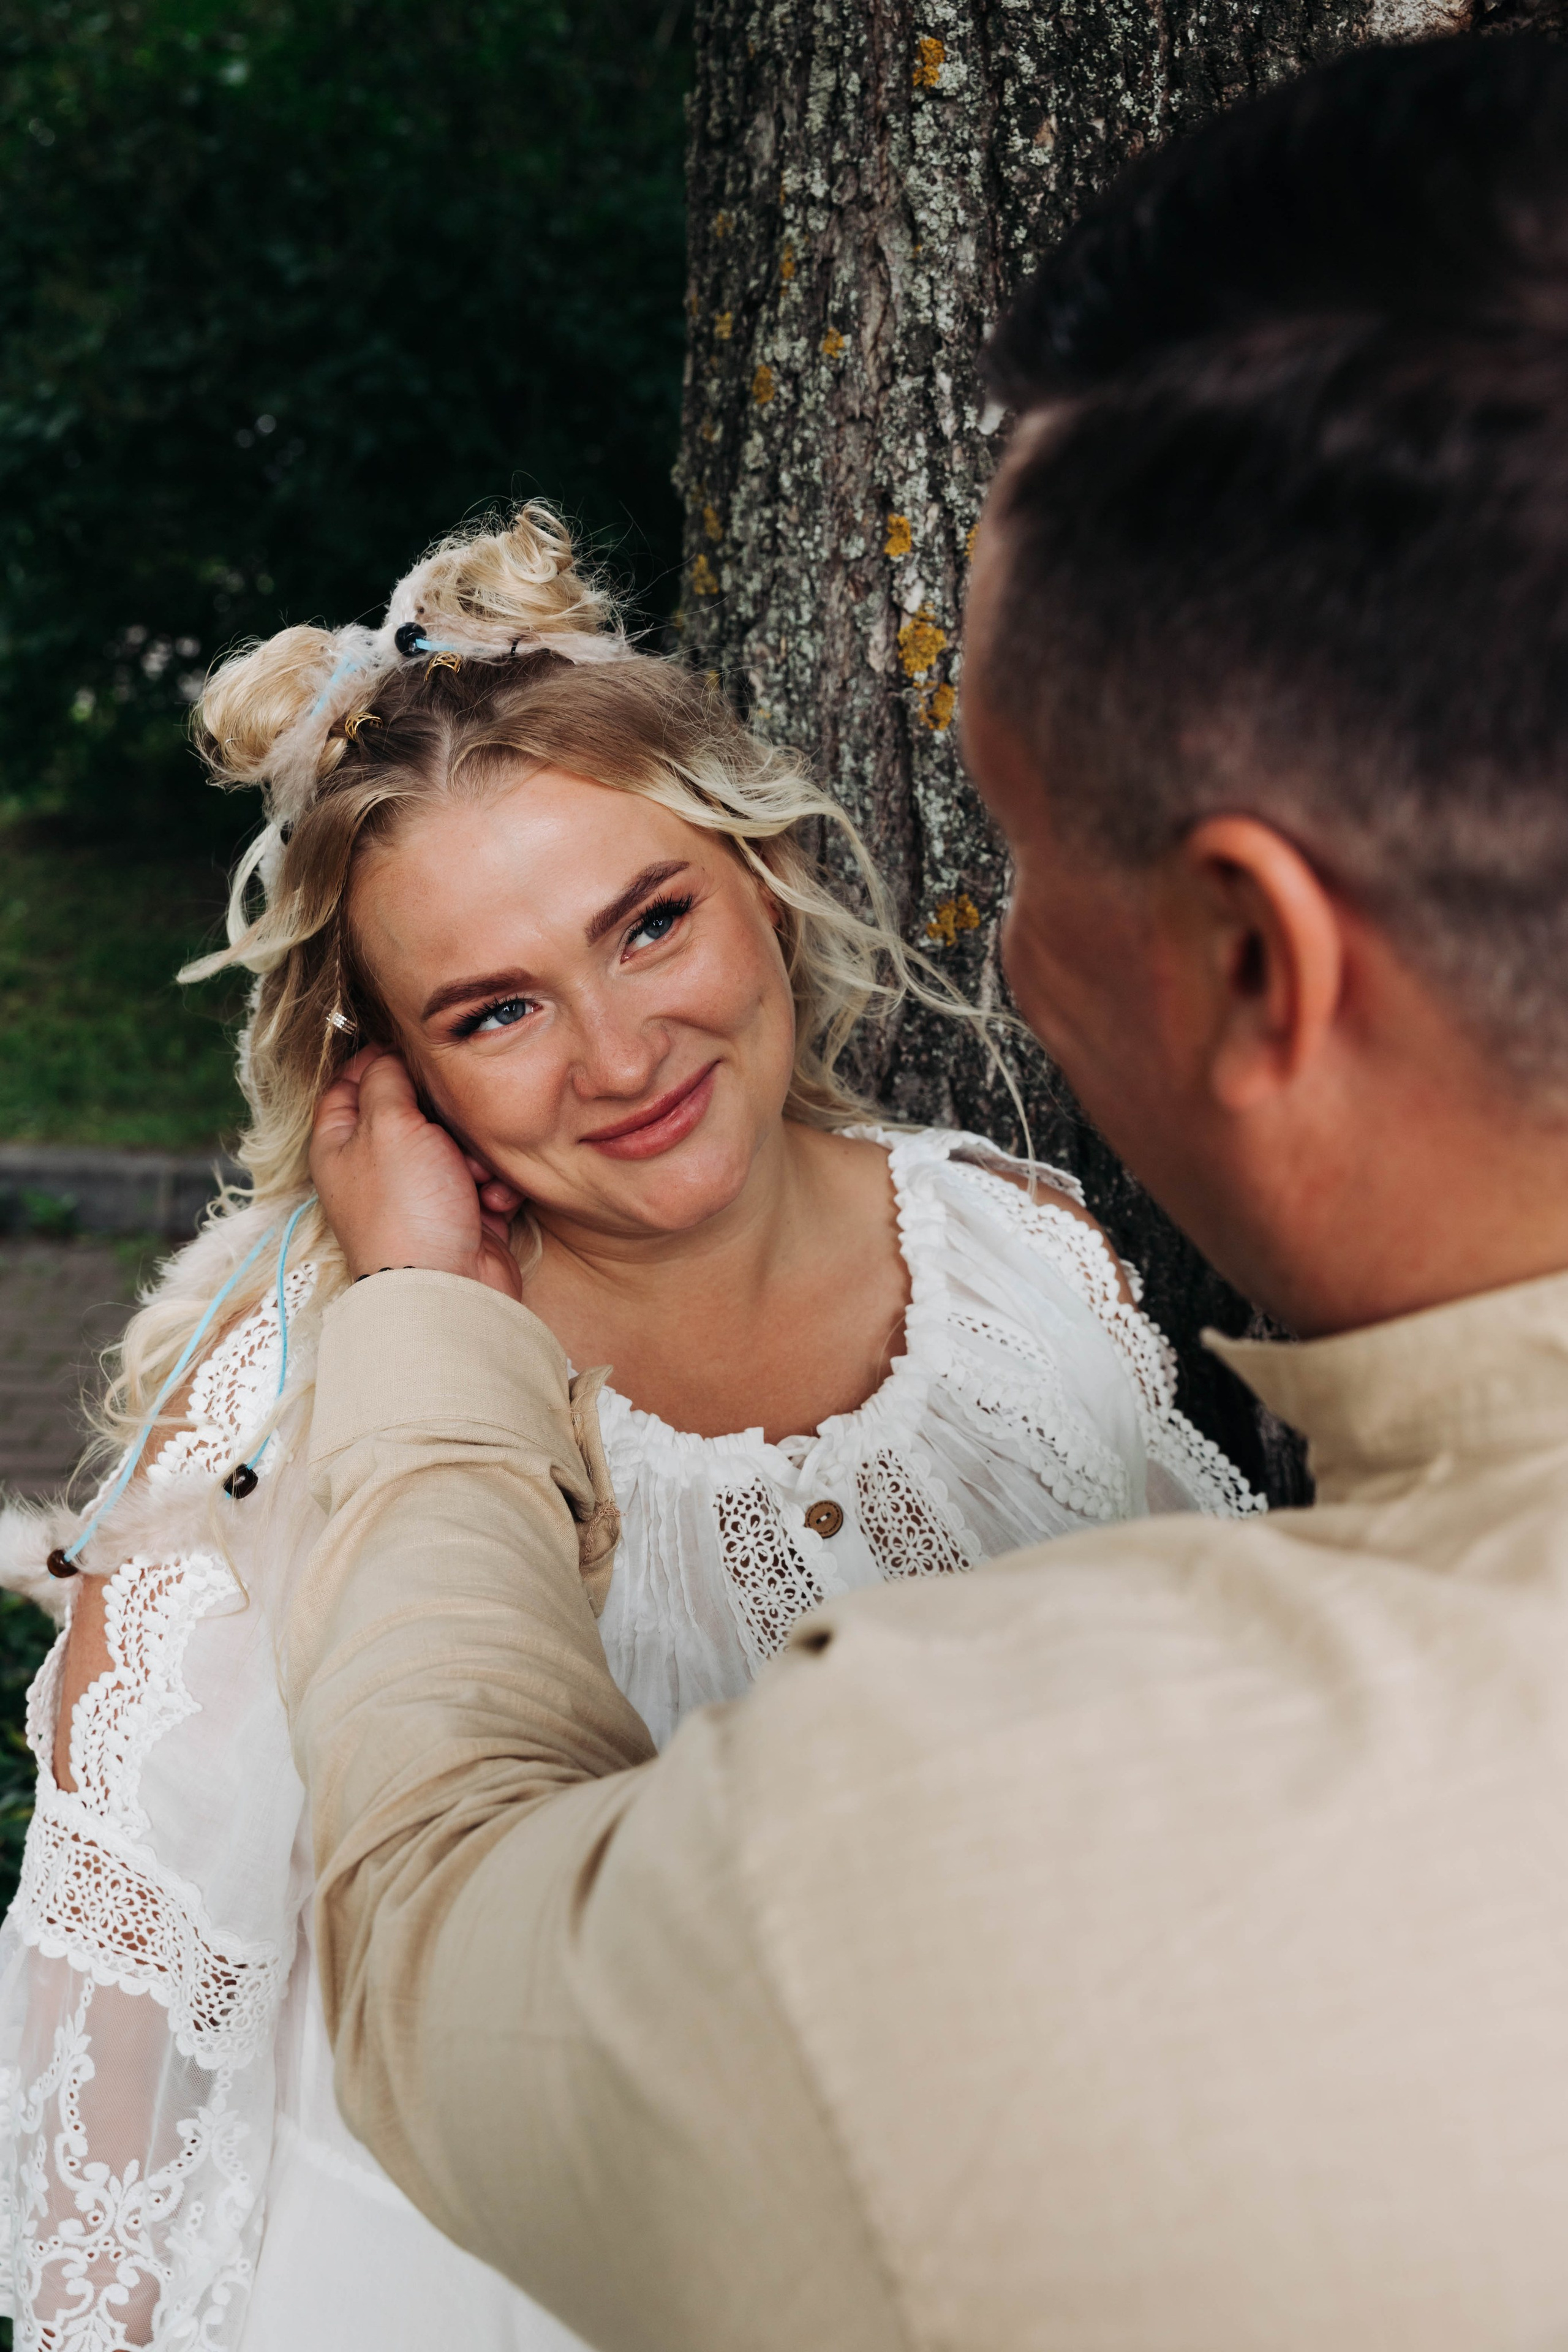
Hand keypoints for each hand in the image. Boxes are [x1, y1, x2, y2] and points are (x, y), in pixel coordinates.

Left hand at [309, 1047, 525, 1298]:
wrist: (447, 1288)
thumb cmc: (406, 1210)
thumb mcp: (387, 1125)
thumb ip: (386, 1079)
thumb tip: (389, 1055)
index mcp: (341, 1144)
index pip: (349, 1083)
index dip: (380, 1059)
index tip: (416, 1046)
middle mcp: (377, 1166)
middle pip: (412, 1109)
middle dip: (444, 1112)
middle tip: (452, 1119)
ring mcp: (420, 1192)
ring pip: (456, 1142)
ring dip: (475, 1152)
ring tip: (474, 1174)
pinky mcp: (461, 1214)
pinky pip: (484, 1179)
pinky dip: (493, 1186)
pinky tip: (492, 1202)